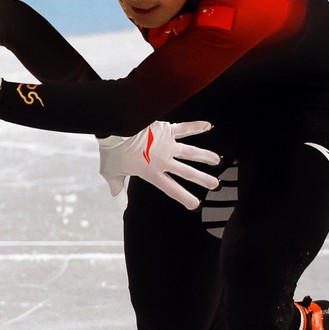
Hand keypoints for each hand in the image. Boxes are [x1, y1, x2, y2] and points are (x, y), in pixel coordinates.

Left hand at [98, 120, 220, 209]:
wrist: (115, 130)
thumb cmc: (112, 151)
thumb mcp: (111, 172)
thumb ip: (117, 185)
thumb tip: (116, 196)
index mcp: (151, 173)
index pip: (171, 188)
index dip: (184, 197)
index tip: (195, 204)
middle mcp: (163, 160)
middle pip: (187, 172)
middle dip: (202, 179)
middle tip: (215, 184)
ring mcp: (167, 145)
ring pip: (191, 152)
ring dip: (205, 156)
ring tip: (217, 160)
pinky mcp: (166, 130)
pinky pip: (184, 128)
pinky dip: (196, 126)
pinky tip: (208, 126)